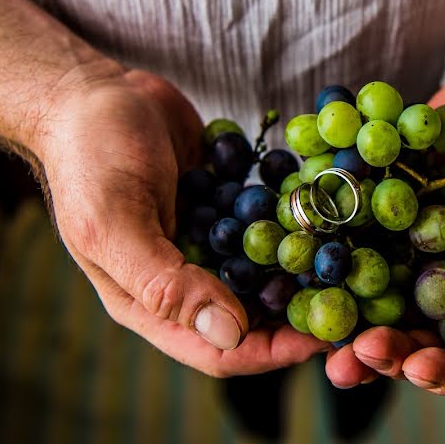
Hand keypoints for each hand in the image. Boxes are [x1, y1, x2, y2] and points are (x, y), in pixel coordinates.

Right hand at [36, 67, 328, 376]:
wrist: (94, 92)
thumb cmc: (91, 159)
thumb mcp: (116, 224)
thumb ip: (165, 284)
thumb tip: (230, 332)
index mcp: (147, 302)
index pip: (218, 350)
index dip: (273, 351)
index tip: (326, 337)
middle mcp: (181, 281)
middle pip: (251, 320)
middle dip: (298, 315)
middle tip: (353, 301)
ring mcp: (206, 244)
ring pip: (265, 275)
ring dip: (303, 272)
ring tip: (351, 261)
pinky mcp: (223, 208)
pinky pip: (265, 228)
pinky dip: (292, 225)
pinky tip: (325, 214)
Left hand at [325, 73, 444, 392]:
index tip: (422, 369)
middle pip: (423, 343)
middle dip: (390, 357)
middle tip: (359, 358)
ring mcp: (415, 261)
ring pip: (381, 309)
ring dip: (351, 331)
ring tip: (326, 346)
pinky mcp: (383, 225)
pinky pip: (354, 253)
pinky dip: (330, 269)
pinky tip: (305, 279)